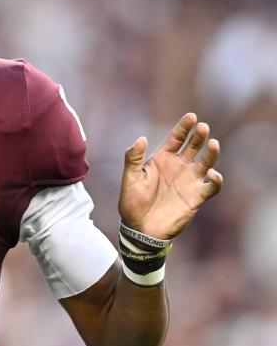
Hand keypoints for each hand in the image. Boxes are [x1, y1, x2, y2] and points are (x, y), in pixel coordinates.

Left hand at [118, 113, 222, 240]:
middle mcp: (178, 167)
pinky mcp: (196, 197)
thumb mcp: (130, 178)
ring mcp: (189, 181)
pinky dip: (216, 180)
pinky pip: (212, 186)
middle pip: (193, 147)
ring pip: (206, 163)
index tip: (191, 117)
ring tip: (212, 144)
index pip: (176, 139)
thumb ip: (134, 158)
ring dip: (211, 154)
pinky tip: (212, 174)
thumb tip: (141, 138)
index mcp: (162, 159)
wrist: (140, 228)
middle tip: (202, 127)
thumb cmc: (132, 202)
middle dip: (198, 136)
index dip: (184, 127)